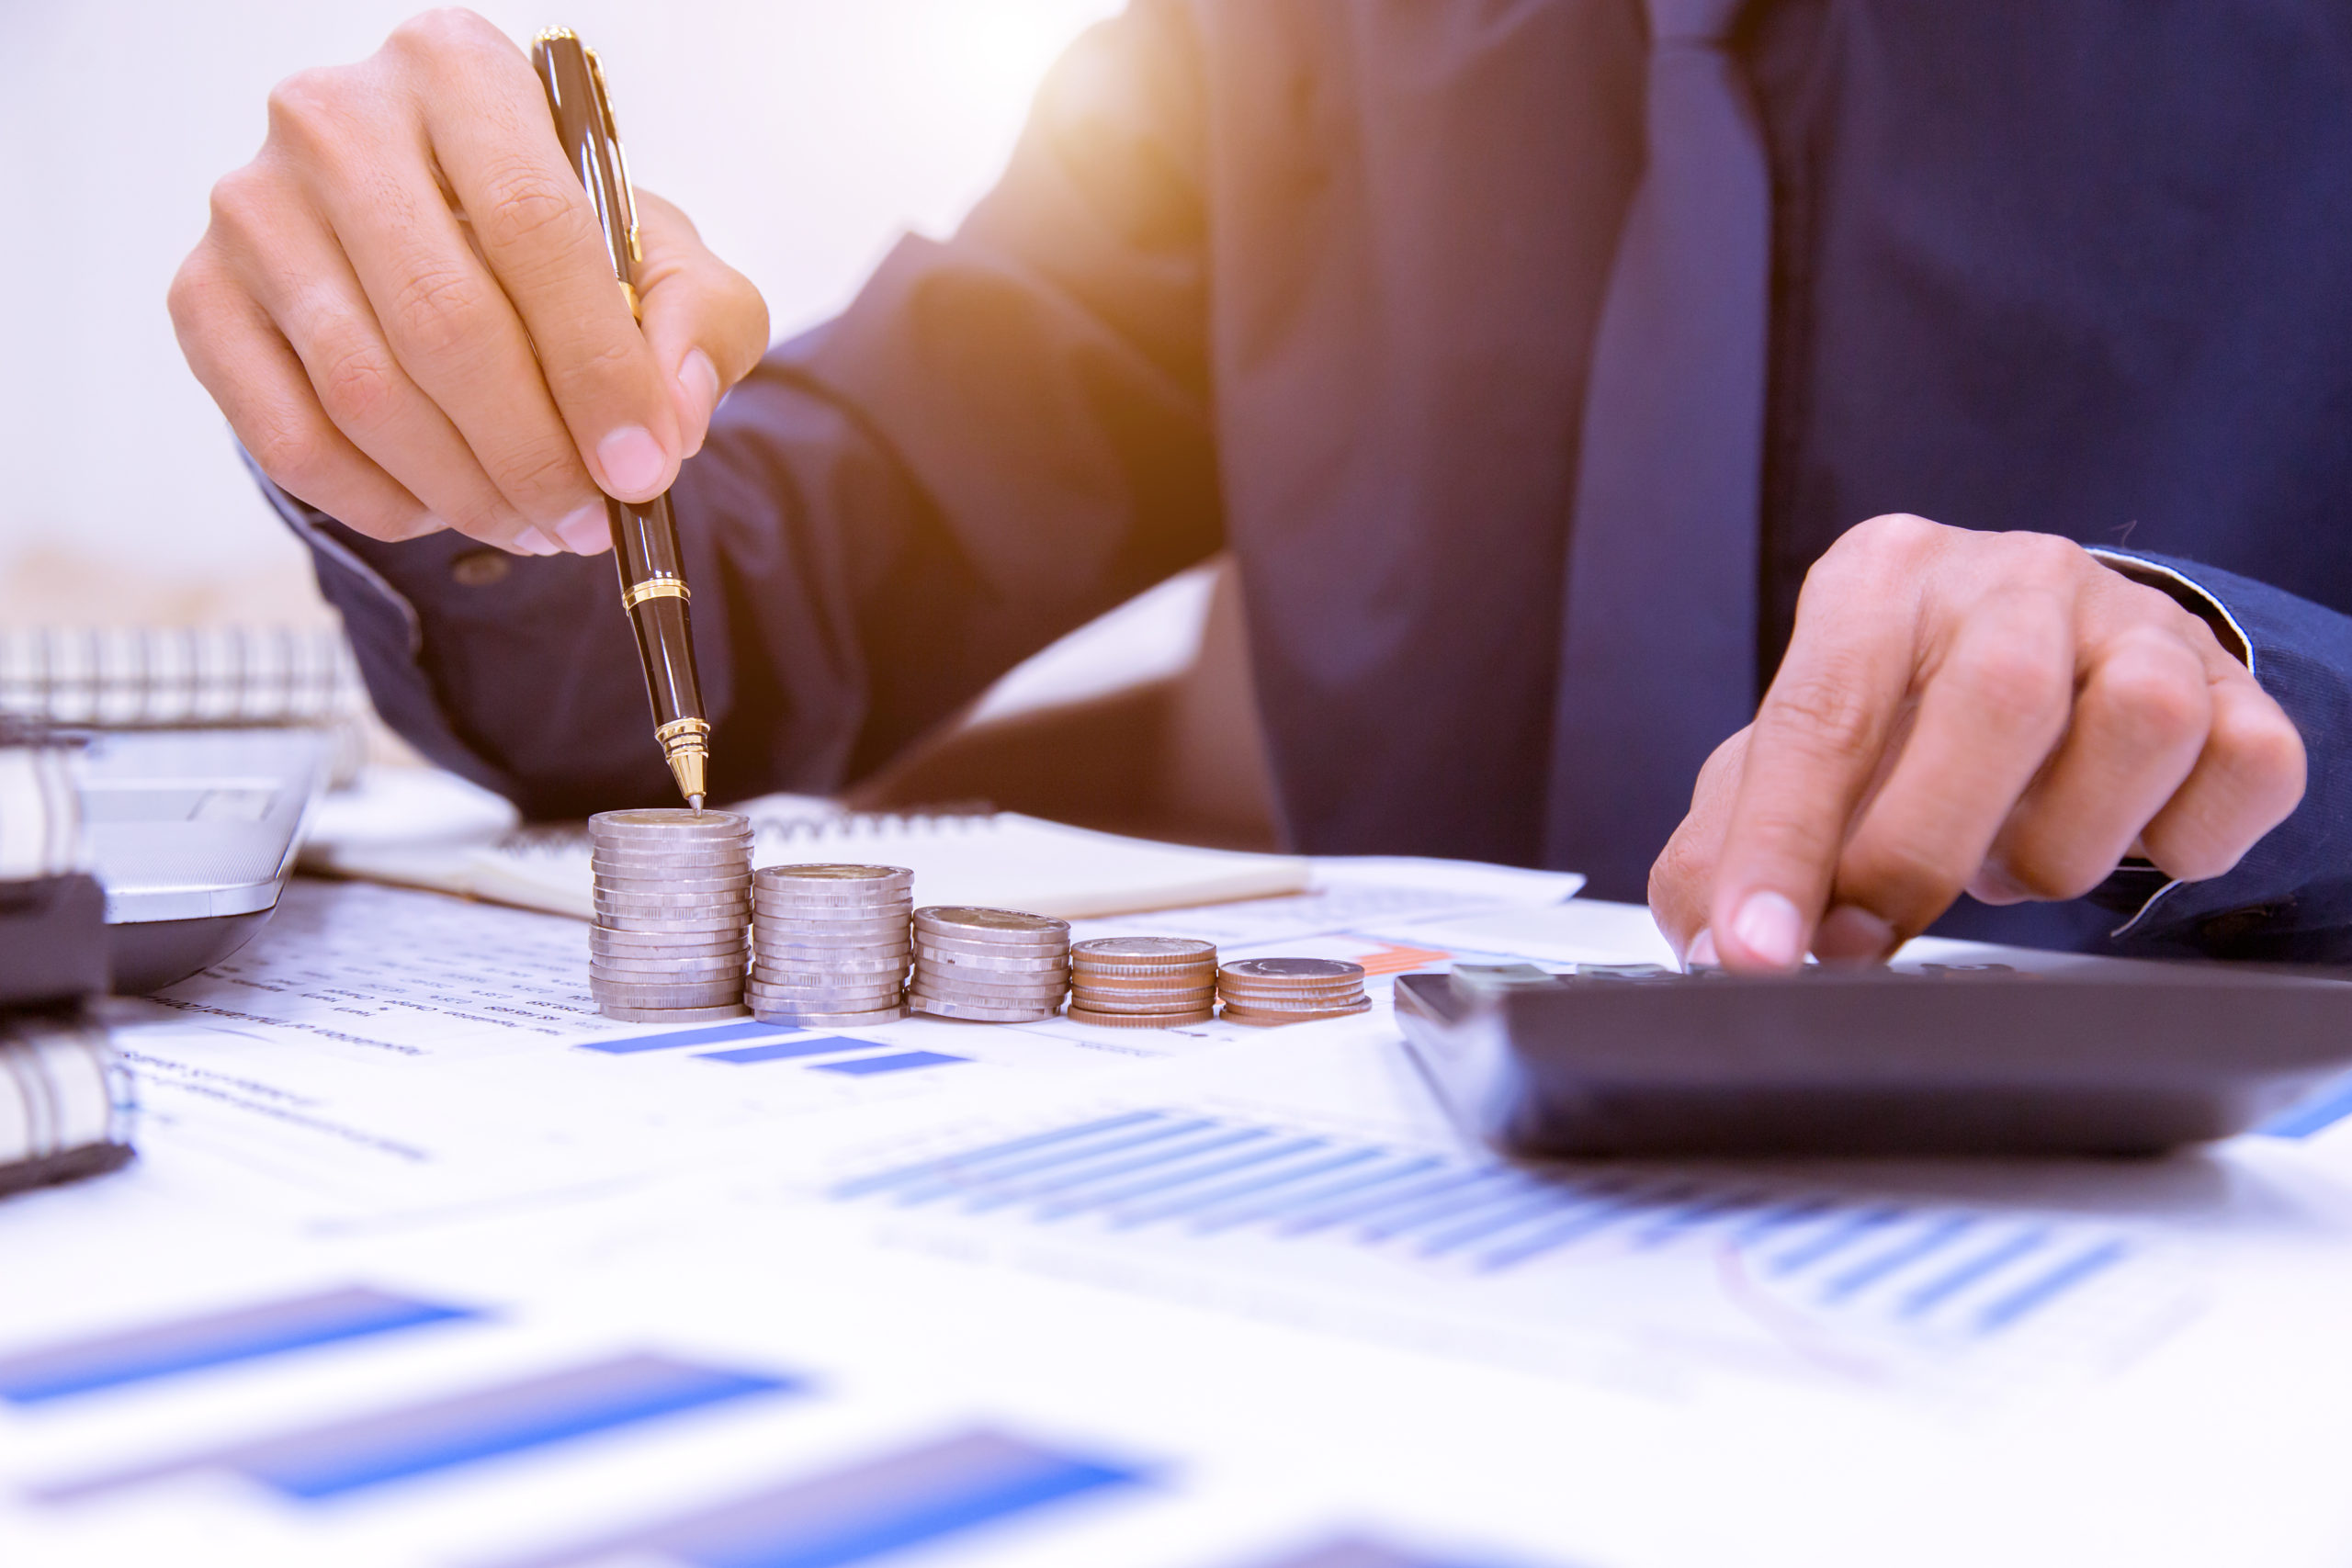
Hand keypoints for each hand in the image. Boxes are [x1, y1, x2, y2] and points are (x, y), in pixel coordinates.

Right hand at [169, 9, 767, 555]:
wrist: (450, 253)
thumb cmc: (567, 253)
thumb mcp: (668, 266)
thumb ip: (702, 326)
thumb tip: (672, 417)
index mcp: (461, 71)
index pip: (535, 228)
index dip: (597, 368)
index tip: (643, 468)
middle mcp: (337, 118)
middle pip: (445, 320)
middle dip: (534, 452)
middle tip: (589, 521)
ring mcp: (252, 206)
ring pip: (366, 392)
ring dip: (467, 491)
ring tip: (537, 527)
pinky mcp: (201, 296)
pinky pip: (291, 440)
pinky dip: (383, 502)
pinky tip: (446, 508)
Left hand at [1649, 515, 2306, 969]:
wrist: (2055, 671)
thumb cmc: (1901, 723)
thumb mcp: (1793, 765)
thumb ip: (1728, 847)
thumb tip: (1709, 940)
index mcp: (1879, 579)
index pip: (1824, 712)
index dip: (1781, 845)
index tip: (1753, 950)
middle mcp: (2014, 573)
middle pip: (1995, 701)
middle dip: (1919, 852)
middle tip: (1868, 936)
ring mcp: (2138, 620)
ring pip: (2138, 726)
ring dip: (2059, 845)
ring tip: (2009, 856)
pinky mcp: (2237, 685)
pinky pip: (2240, 773)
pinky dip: (2180, 842)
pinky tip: (2119, 834)